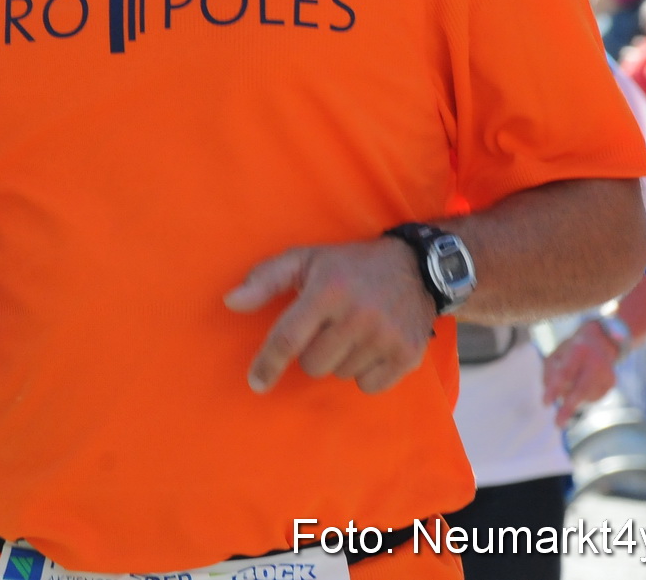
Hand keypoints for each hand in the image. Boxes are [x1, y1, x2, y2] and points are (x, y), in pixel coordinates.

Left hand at [225, 238, 435, 394]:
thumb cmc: (348, 265)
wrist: (416, 267)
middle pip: (313, 364)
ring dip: (339, 359)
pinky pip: (368, 386)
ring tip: (353, 330)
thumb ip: (265, 280)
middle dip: (312, 351)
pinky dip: (364, 372)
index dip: (267, 364)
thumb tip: (230, 302)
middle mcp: (357, 315)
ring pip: (340, 374)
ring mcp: (385, 337)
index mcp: (327, 291)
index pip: (288, 339)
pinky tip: (371, 345)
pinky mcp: (407, 354)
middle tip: (327, 328)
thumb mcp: (305, 259)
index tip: (256, 382)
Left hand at [541, 321, 620, 424]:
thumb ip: (550, 372)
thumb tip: (552, 395)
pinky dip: (582, 397)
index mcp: (579, 350)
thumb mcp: (556, 353)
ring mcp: (607, 373)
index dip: (554, 389)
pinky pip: (592, 398)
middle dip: (568, 409)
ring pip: (585, 397)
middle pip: (581, 390)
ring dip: (572, 398)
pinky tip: (582, 383)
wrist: (602, 340)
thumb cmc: (571, 349)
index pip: (565, 373)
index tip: (545, 403)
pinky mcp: (612, 383)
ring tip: (572, 381)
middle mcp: (596, 362)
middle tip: (558, 424)